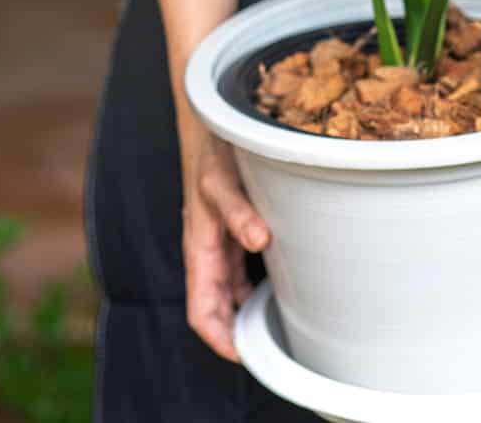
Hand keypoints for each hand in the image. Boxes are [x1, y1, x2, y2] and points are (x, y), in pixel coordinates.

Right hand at [182, 132, 270, 360]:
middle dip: (237, 336)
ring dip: (246, 316)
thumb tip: (258, 238)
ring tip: (281, 331)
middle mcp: (208, 253)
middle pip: (217, 311)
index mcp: (199, 250)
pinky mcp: (233, 232)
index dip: (221, 340)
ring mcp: (220, 244)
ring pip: (230, 295)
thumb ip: (237, 209)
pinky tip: (278, 291)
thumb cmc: (210, 153)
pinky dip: (254, 289)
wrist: (208, 123)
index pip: (202, 313)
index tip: (247, 356)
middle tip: (275, 351)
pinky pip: (240, 273)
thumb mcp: (220, 181)